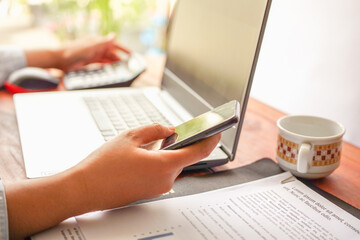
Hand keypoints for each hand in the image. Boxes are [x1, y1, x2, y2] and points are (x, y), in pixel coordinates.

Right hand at [5, 123, 220, 238]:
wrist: (84, 190)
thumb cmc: (103, 165)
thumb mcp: (130, 137)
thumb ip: (154, 130)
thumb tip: (168, 130)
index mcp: (164, 165)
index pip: (198, 151)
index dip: (211, 139)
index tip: (217, 130)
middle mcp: (166, 180)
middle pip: (184, 158)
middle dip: (181, 143)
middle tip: (176, 129)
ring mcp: (158, 189)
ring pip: (171, 165)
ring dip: (167, 153)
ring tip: (155, 141)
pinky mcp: (149, 192)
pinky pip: (162, 174)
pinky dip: (159, 162)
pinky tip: (146, 155)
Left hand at [57, 34, 129, 70]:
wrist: (59, 60)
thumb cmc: (73, 51)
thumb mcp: (90, 47)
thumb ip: (102, 43)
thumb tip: (114, 36)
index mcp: (98, 42)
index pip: (114, 45)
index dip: (124, 50)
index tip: (132, 55)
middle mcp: (97, 48)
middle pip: (113, 54)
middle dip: (121, 59)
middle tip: (129, 66)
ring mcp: (94, 55)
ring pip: (108, 60)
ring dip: (115, 64)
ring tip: (123, 70)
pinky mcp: (90, 62)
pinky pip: (102, 64)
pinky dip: (108, 67)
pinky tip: (112, 71)